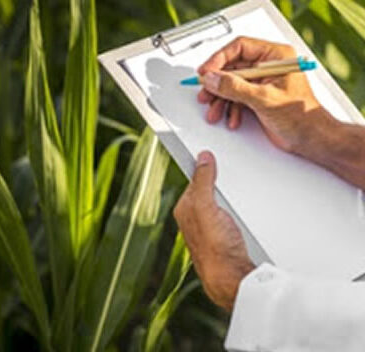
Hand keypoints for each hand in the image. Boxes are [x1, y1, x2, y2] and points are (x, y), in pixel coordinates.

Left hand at [174, 151, 253, 311]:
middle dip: (219, 179)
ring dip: (230, 195)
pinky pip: (230, 213)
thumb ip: (203, 181)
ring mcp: (210, 226)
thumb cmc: (215, 248)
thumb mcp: (207, 207)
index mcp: (185, 208)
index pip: (194, 178)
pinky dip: (237, 208)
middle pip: (208, 188)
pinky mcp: (225, 235)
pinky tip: (245, 207)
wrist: (232, 280)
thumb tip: (203, 157)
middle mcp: (194, 217)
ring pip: (220, 201)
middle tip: (232, 167)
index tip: (211, 150)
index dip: (203, 166)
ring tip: (241, 188)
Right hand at [197, 36, 332, 156]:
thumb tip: (213, 78)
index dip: (219, 58)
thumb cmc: (302, 116)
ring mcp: (262, 81)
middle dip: (218, 83)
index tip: (207, 71)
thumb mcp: (264, 98)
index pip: (240, 47)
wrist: (312, 139)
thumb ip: (235, 87)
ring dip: (221, 98)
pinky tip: (231, 118)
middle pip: (232, 66)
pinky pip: (236, 96)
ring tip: (214, 110)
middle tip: (205, 91)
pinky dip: (230, 108)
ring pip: (231, 83)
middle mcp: (268, 66)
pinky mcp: (258, 96)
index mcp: (276, 56)